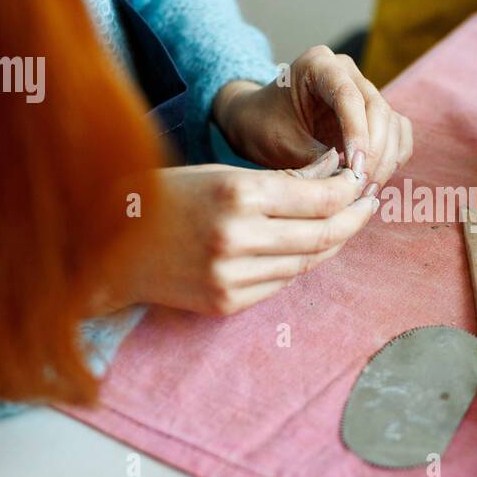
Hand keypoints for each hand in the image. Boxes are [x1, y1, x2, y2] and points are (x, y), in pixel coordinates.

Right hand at [101, 150, 378, 315]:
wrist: (108, 244)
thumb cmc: (167, 196)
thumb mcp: (222, 174)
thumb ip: (280, 180)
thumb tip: (335, 176)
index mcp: (237, 194)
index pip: (322, 198)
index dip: (351, 190)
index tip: (361, 181)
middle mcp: (237, 237)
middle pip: (324, 234)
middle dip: (353, 218)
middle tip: (367, 204)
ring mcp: (231, 276)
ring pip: (307, 263)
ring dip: (331, 243)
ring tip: (341, 224)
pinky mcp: (226, 302)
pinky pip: (281, 284)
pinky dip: (299, 264)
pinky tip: (306, 248)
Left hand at [216, 46, 413, 188]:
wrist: (258, 123)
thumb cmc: (263, 127)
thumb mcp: (282, 144)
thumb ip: (317, 159)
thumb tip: (351, 179)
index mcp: (318, 64)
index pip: (349, 97)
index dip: (357, 134)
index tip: (356, 169)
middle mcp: (347, 72)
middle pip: (378, 110)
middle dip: (374, 152)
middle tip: (362, 187)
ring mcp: (364, 90)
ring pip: (392, 123)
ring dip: (386, 159)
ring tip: (366, 190)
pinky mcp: (374, 115)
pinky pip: (398, 134)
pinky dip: (392, 158)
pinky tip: (375, 180)